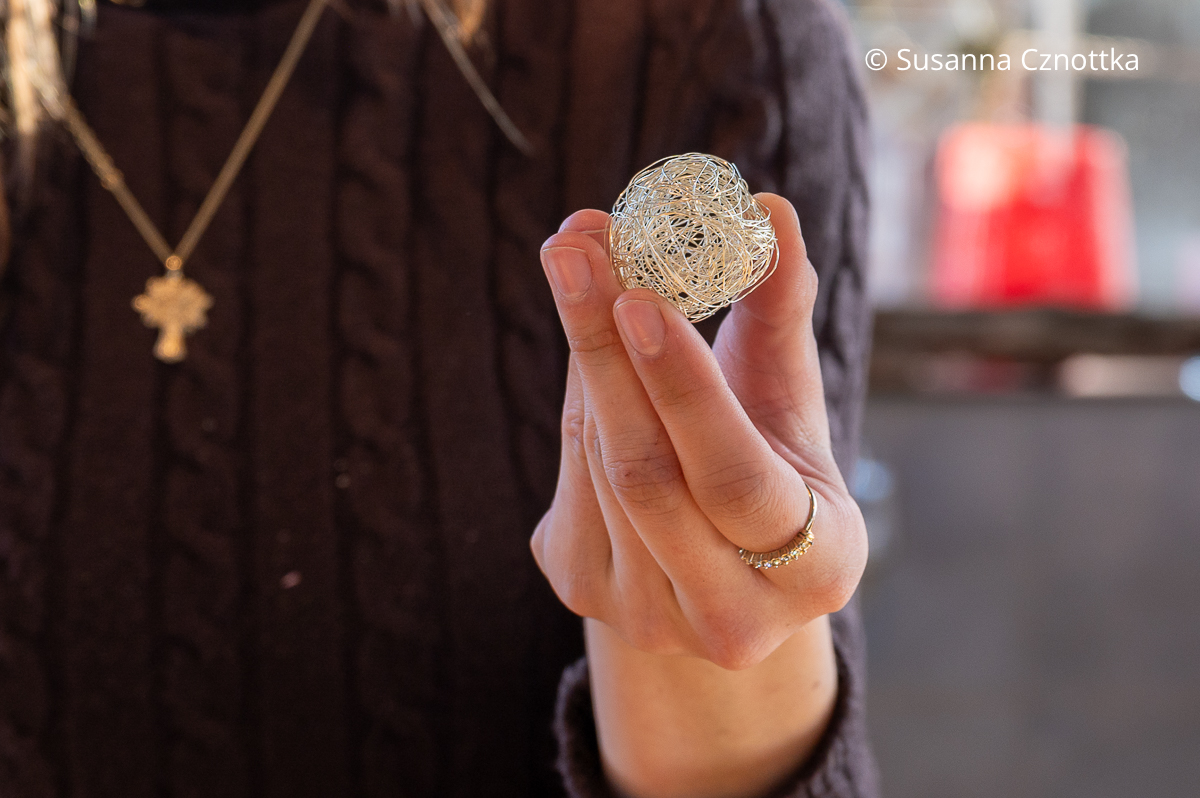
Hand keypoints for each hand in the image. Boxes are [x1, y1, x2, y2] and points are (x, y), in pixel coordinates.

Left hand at [531, 193, 867, 670]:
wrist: (724, 557)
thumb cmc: (771, 459)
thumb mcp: (788, 397)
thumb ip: (781, 311)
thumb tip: (767, 209)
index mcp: (820, 569)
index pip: (737, 479)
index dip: (685, 389)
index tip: (637, 295)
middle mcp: (733, 618)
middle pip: (648, 476)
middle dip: (603, 352)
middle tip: (574, 248)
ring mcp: (651, 618)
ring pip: (598, 472)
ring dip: (586, 365)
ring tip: (581, 269)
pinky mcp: (585, 594)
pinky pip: (567, 483)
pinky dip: (576, 405)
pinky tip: (590, 352)